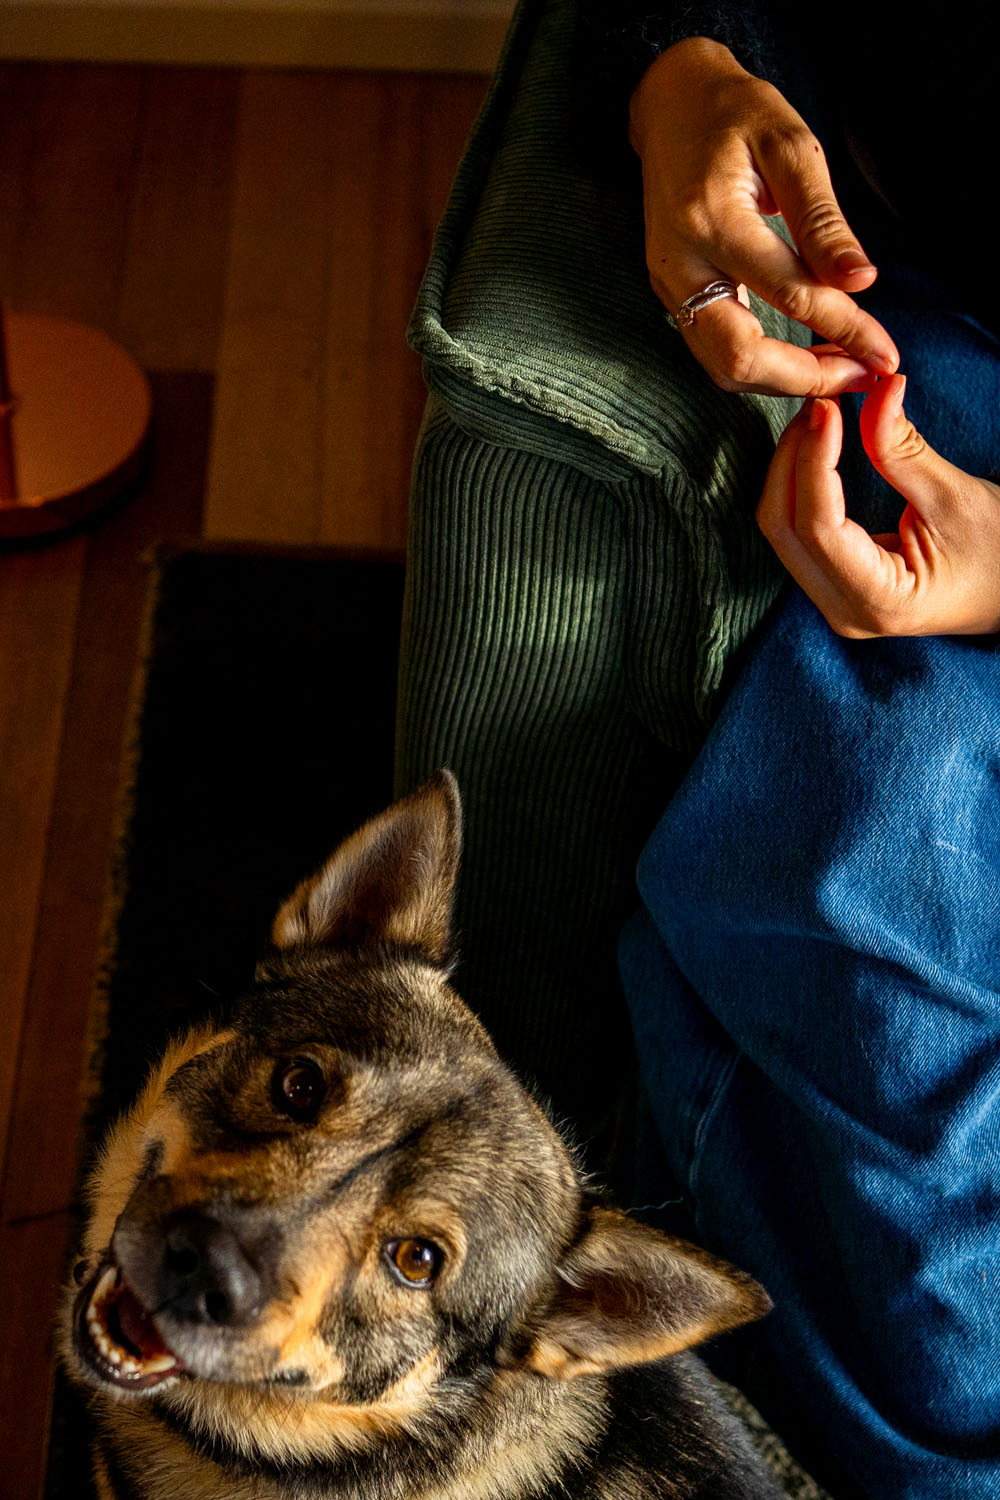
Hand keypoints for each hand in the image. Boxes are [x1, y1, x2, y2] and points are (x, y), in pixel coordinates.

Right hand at [629, 38, 898, 396]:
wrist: (671, 106)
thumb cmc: (736, 116)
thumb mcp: (791, 147)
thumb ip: (822, 220)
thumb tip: (860, 281)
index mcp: (713, 220)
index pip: (789, 295)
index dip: (845, 329)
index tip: (885, 353)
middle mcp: (681, 263)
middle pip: (739, 357)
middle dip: (806, 379)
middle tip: (860, 375)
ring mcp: (669, 285)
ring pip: (722, 367)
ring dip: (783, 382)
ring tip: (839, 369)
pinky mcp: (671, 295)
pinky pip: (714, 352)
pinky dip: (762, 367)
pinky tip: (803, 357)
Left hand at [756, 376, 999, 637]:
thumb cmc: (999, 554)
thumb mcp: (955, 498)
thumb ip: (903, 449)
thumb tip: (877, 390)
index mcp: (878, 601)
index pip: (819, 526)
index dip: (813, 460)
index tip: (825, 407)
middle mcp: (844, 611)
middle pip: (783, 528)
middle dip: (792, 459)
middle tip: (819, 403)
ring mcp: (834, 601)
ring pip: (781, 529)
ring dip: (791, 468)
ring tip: (819, 416)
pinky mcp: (833, 584)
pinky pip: (796, 531)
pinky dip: (799, 485)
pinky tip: (815, 446)